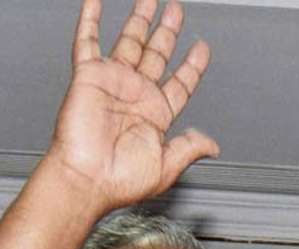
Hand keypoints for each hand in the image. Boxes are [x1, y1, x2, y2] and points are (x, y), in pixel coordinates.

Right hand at [48, 0, 218, 212]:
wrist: (86, 179)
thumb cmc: (120, 180)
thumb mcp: (167, 166)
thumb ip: (190, 148)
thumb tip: (212, 145)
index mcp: (154, 116)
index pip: (179, 83)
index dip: (192, 65)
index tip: (201, 47)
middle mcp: (134, 96)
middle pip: (156, 55)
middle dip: (168, 32)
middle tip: (176, 11)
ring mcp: (112, 83)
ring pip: (130, 42)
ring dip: (140, 19)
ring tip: (151, 0)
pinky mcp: (89, 76)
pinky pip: (88, 41)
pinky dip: (90, 19)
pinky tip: (96, 3)